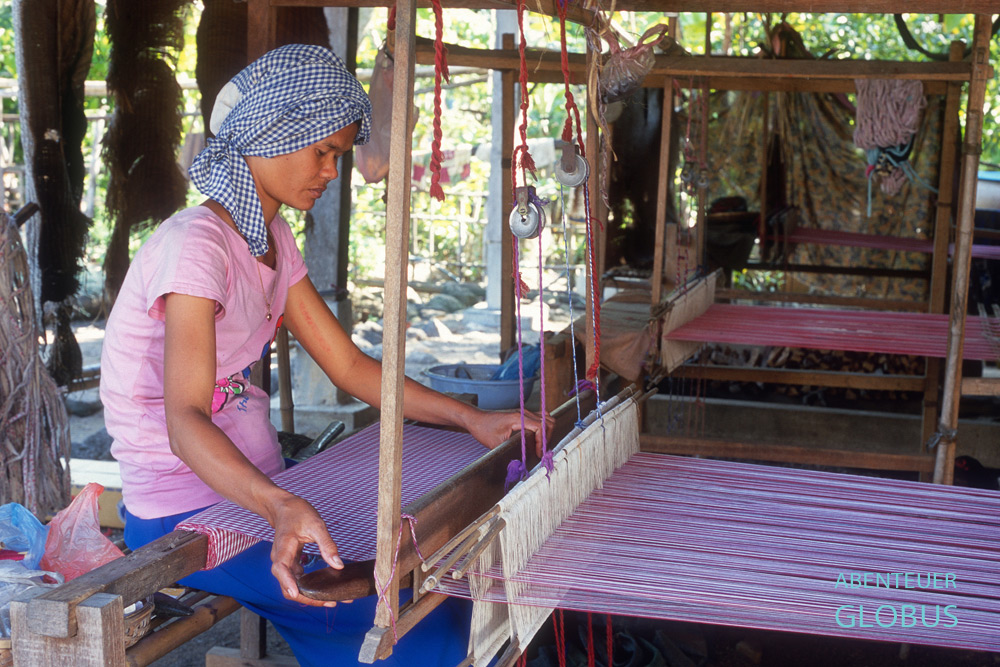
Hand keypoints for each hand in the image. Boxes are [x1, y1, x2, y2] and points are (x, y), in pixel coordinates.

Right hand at [266, 492, 344, 606]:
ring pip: (293, 586)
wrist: (284, 507)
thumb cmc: (298, 512)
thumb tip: (338, 566)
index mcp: (283, 548)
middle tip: (331, 601)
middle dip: (307, 597)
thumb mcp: (316, 524)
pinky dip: (310, 587)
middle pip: (288, 586)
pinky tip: (325, 588)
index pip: (280, 568)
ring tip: (333, 599)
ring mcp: (285, 564)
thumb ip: (327, 544)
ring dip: (311, 595)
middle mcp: (280, 559)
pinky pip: (298, 580)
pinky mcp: (291, 564)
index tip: (296, 593)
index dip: (287, 582)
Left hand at [467, 408, 554, 455]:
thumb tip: (521, 464)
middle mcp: (524, 413)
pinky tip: (535, 439)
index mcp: (519, 418)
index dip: (542, 442)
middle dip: (547, 437)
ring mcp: (524, 413)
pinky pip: (539, 419)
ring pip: (546, 418)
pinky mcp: (522, 415)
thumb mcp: (496, 444)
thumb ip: (511, 452)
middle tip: (540, 450)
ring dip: (546, 432)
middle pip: (548, 421)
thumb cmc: (483, 429)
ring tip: (540, 445)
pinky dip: (542, 428)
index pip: (541, 427)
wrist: (475, 419)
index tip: (538, 453)